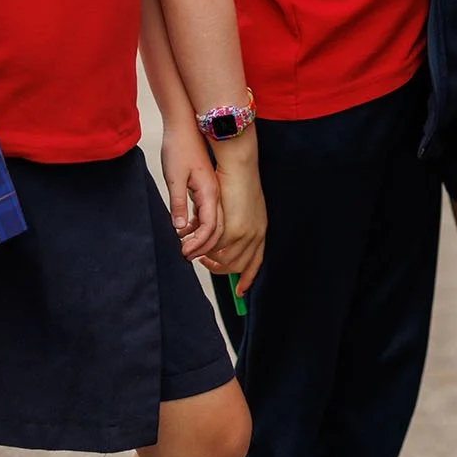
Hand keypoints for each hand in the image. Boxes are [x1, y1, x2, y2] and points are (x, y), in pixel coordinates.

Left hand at [161, 125, 223, 260]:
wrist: (185, 125)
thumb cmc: (178, 147)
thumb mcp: (174, 176)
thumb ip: (178, 202)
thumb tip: (179, 228)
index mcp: (209, 192)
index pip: (210, 227)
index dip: (199, 243)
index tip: (184, 253)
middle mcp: (215, 194)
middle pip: (216, 229)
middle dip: (203, 246)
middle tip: (185, 256)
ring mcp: (213, 191)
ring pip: (214, 222)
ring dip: (202, 238)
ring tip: (186, 248)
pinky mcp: (207, 188)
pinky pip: (208, 213)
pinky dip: (200, 226)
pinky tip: (186, 229)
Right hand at [200, 157, 266, 293]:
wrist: (239, 164)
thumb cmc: (236, 180)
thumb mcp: (240, 206)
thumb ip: (234, 224)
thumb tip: (223, 240)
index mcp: (260, 229)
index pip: (256, 262)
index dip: (247, 278)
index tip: (240, 292)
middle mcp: (256, 234)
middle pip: (239, 265)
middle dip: (220, 269)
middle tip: (203, 262)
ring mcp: (247, 234)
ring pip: (226, 260)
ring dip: (210, 259)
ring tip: (196, 252)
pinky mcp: (235, 230)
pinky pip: (218, 248)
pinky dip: (205, 248)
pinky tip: (196, 242)